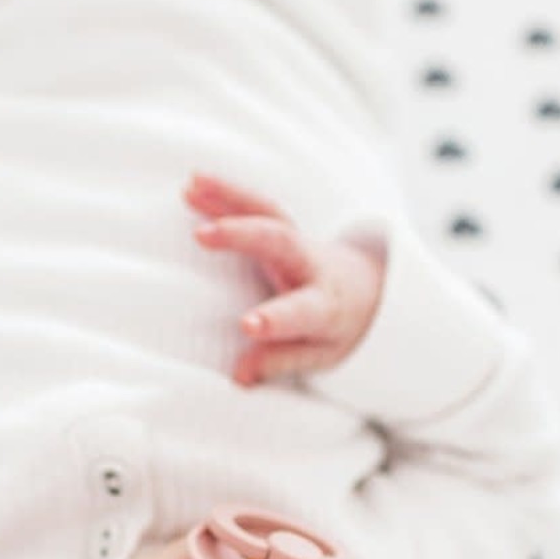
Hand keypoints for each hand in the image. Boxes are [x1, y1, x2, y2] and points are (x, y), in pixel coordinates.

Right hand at [183, 170, 384, 387]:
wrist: (369, 288)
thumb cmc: (336, 328)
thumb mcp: (319, 354)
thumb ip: (279, 362)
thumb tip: (239, 376)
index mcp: (326, 306)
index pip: (303, 311)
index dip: (276, 319)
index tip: (248, 324)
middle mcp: (313, 266)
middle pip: (283, 243)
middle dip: (243, 235)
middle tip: (204, 235)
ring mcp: (299, 240)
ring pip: (268, 213)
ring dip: (228, 198)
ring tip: (190, 188)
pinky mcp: (285, 225)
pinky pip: (256, 205)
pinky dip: (225, 193)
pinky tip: (193, 182)